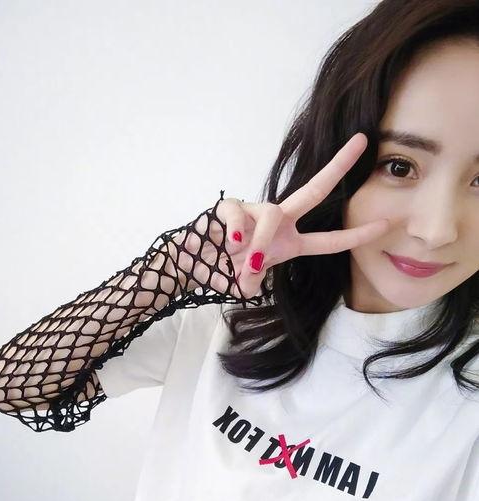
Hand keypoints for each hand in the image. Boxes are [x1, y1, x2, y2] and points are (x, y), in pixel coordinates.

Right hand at [216, 132, 392, 298]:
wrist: (189, 263)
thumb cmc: (223, 269)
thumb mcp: (245, 282)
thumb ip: (253, 281)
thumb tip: (251, 276)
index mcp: (289, 242)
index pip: (329, 239)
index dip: (356, 235)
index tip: (385, 223)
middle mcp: (278, 221)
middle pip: (313, 192)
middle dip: (338, 168)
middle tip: (361, 142)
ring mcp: (255, 211)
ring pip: (271, 216)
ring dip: (261, 243)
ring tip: (245, 261)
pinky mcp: (229, 206)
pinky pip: (237, 216)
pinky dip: (234, 233)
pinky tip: (229, 243)